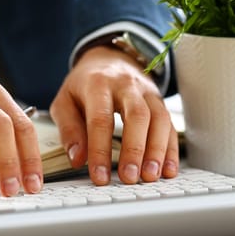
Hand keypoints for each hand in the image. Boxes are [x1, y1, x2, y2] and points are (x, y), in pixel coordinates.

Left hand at [50, 46, 178, 184]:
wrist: (108, 57)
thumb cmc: (83, 84)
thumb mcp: (64, 100)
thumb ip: (68, 129)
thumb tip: (77, 159)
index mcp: (97, 84)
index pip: (100, 119)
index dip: (100, 150)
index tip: (99, 176)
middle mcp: (125, 85)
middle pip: (136, 116)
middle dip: (134, 150)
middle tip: (129, 178)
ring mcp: (146, 92)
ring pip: (158, 119)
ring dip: (156, 150)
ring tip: (150, 176)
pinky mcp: (159, 100)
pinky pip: (169, 124)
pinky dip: (170, 149)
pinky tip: (167, 169)